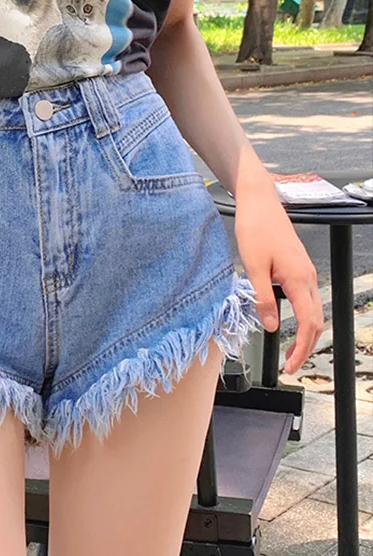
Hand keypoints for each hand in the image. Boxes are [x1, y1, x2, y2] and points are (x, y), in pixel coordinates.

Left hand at [235, 179, 322, 374]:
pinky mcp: (298, 266)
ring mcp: (305, 271)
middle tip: (290, 365)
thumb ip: (262, 297)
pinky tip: (288, 321)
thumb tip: (272, 326)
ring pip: (313, 310)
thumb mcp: (253, 266)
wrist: (259, 202)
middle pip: (316, 321)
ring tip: (291, 350)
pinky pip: (306, 298)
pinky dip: (302, 316)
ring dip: (305, 332)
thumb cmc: (254, 228)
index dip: (301, 349)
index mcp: (298, 279)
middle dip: (306, 346)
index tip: (289, 366)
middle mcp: (307, 276)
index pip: (309, 324)